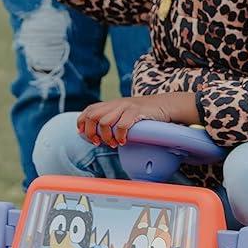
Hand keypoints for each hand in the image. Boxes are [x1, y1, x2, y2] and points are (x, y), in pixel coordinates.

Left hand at [77, 93, 196, 147]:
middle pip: (92, 116)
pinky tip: (124, 142)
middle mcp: (116, 103)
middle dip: (91, 132)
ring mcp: (126, 106)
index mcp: (112, 104)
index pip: (89, 110)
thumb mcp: (126, 113)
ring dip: (106, 137)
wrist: (165, 105)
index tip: (83, 135)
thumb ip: (113, 119)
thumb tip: (98, 136)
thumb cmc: (145, 113)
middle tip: (98, 142)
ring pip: (105, 122)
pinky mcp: (136, 111)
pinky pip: (122, 125)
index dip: (82, 122)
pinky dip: (120, 136)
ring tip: (113, 144)